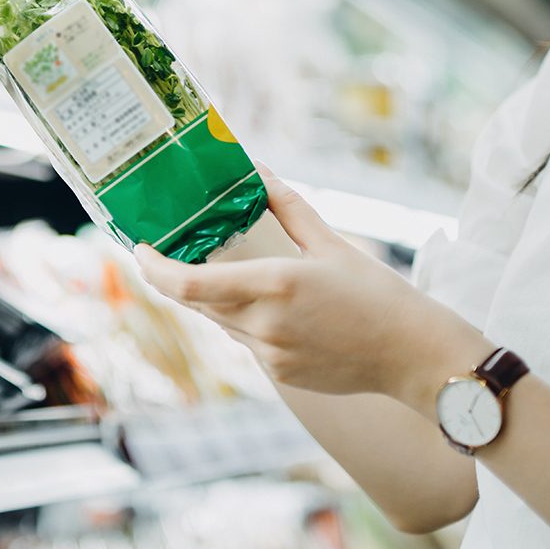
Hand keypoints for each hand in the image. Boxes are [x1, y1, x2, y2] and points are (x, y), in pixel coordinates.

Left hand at [133, 167, 484, 405]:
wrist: (409, 353)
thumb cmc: (376, 292)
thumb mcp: (331, 242)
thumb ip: (288, 207)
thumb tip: (258, 173)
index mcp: (273, 285)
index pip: (187, 285)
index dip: (153, 269)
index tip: (140, 249)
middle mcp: (263, 324)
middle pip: (198, 302)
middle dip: (183, 277)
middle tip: (180, 247)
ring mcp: (269, 355)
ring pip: (222, 322)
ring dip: (219, 298)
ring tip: (235, 270)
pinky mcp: (280, 375)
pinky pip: (248, 342)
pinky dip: (249, 320)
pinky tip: (280, 306)